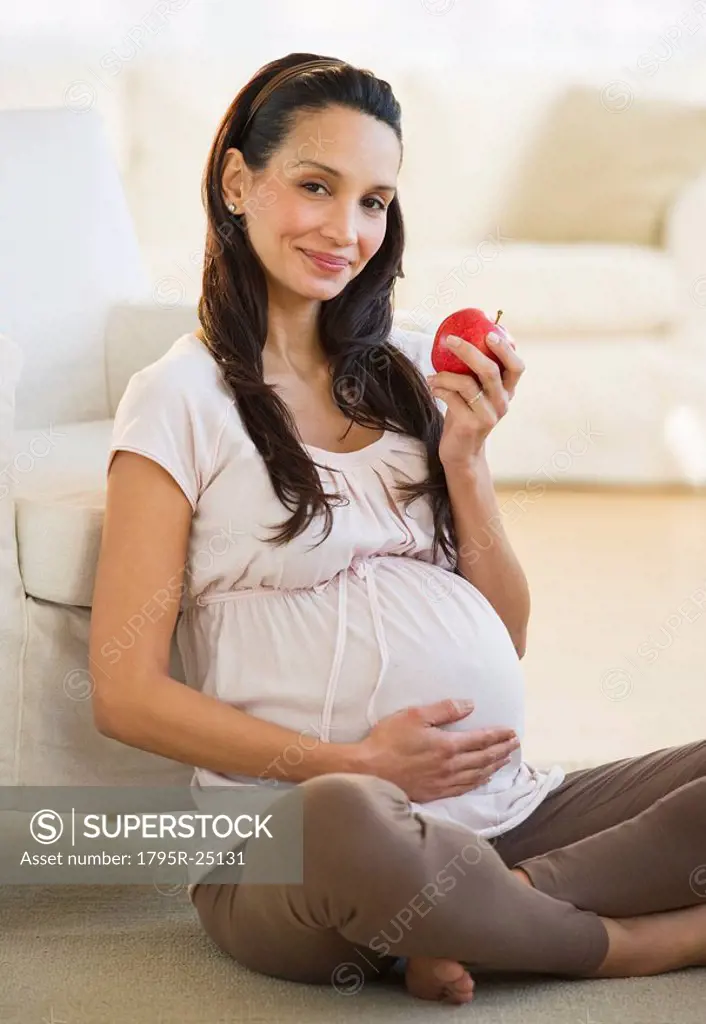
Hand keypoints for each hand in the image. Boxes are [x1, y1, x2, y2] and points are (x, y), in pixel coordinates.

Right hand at [357, 699, 519, 802]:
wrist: (369, 771)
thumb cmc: (389, 740)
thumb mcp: (415, 716)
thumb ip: (444, 710)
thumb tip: (470, 705)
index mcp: (448, 746)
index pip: (481, 740)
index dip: (499, 735)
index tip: (512, 732)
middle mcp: (451, 766)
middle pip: (484, 758)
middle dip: (502, 750)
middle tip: (515, 744)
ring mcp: (444, 782)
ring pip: (477, 775)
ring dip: (494, 766)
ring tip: (505, 760)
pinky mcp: (435, 793)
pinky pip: (464, 788)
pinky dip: (478, 782)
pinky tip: (483, 779)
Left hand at [426, 329, 524, 471]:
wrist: (462, 453)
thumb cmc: (466, 415)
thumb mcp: (476, 393)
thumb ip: (475, 372)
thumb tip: (461, 337)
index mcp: (507, 391)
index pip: (516, 367)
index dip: (506, 349)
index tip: (490, 334)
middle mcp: (502, 403)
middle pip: (490, 370)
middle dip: (469, 351)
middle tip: (451, 340)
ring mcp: (488, 415)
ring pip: (467, 384)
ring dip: (445, 375)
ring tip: (432, 375)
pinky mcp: (471, 425)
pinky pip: (452, 398)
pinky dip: (439, 388)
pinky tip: (432, 387)